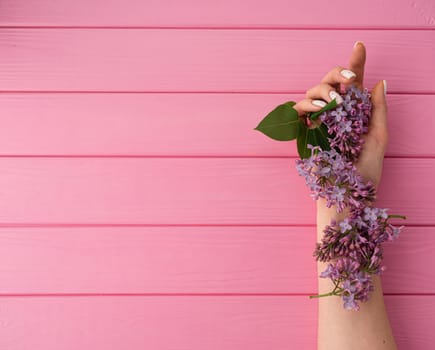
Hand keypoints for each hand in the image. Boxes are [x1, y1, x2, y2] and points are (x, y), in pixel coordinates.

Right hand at [292, 41, 387, 189]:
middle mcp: (334, 114)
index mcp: (354, 113)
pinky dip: (306, 105)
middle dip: (338, 74)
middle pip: (330, 82)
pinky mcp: (303, 131)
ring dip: (322, 90)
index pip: (354, 84)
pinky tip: (319, 110)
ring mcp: (317, 122)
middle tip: (350, 79)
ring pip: (312, 92)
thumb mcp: (378, 137)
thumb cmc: (365, 171)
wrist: (347, 195)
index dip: (356, 63)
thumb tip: (380, 82)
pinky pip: (298, 110)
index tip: (360, 46)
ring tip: (332, 101)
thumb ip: (378, 109)